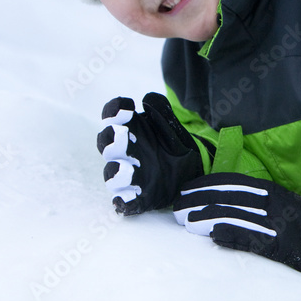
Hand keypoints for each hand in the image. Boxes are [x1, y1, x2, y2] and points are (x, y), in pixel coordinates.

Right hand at [97, 92, 203, 215]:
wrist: (192, 164)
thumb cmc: (173, 141)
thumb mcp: (171, 125)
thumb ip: (161, 111)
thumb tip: (147, 99)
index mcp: (130, 128)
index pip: (114, 115)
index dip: (115, 110)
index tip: (126, 107)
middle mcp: (125, 150)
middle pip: (108, 143)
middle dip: (112, 140)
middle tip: (121, 135)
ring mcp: (129, 172)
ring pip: (112, 173)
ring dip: (116, 171)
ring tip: (125, 170)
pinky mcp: (138, 193)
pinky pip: (125, 199)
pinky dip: (122, 201)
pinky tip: (123, 201)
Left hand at [173, 173, 300, 282]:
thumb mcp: (282, 208)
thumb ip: (256, 205)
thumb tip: (224, 211)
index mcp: (272, 192)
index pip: (234, 183)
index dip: (207, 185)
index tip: (185, 190)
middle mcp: (272, 204)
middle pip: (229, 198)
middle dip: (199, 201)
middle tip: (176, 207)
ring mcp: (276, 224)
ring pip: (236, 216)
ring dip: (208, 218)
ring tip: (186, 222)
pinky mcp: (281, 245)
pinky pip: (254, 239)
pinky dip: (233, 235)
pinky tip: (215, 235)